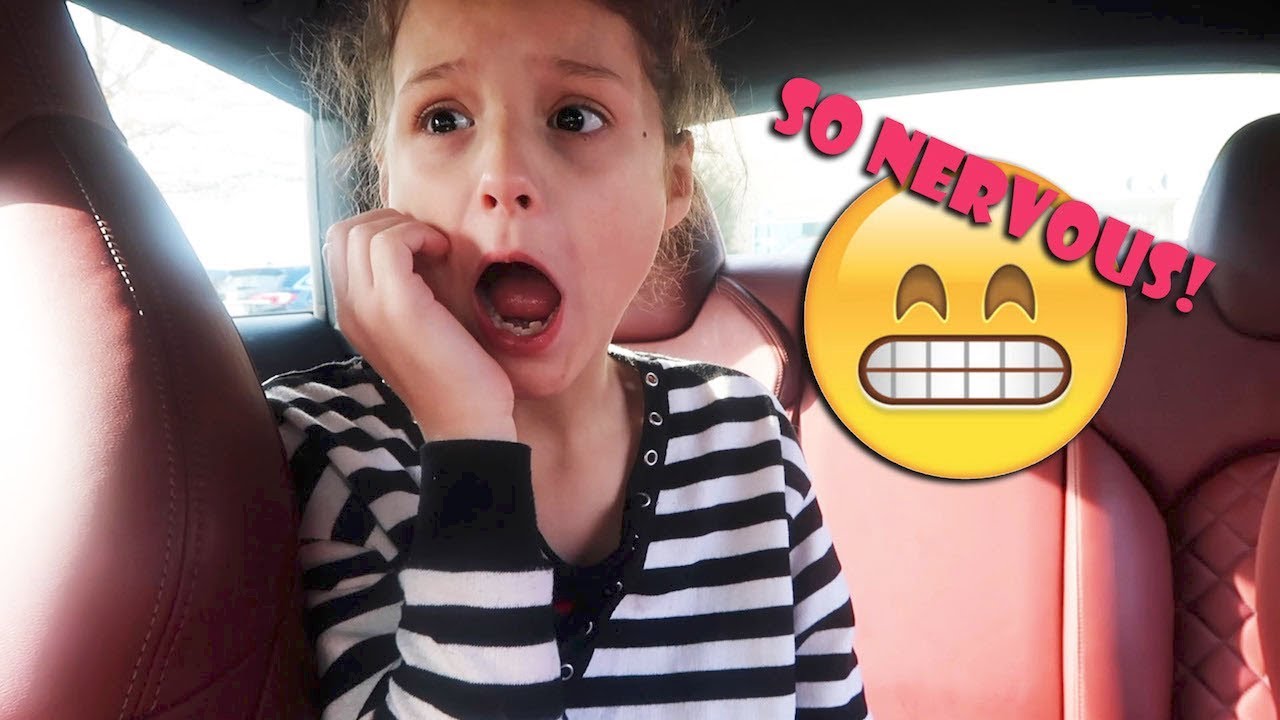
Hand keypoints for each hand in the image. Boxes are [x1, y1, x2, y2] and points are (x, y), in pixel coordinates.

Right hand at [324, 209, 516, 440]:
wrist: (468, 424)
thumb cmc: (456, 376)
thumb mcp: (419, 328)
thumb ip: (404, 293)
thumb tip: (419, 249)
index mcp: (352, 315)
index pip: (339, 247)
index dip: (378, 231)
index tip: (420, 248)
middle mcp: (349, 311)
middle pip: (342, 232)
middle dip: (388, 221)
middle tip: (428, 243)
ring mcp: (367, 309)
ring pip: (360, 232)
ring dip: (405, 226)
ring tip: (437, 249)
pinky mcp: (396, 307)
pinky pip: (389, 243)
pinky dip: (419, 234)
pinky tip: (444, 253)